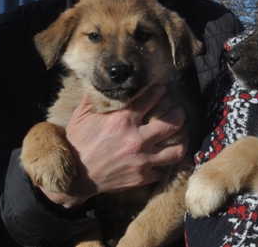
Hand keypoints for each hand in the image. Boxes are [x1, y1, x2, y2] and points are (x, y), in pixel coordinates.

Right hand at [41, 85, 187, 209]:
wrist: (74, 176)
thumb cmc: (78, 142)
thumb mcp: (82, 115)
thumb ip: (95, 96)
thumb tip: (104, 79)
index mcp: (122, 120)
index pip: (152, 98)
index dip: (160, 91)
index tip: (162, 89)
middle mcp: (135, 139)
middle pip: (173, 123)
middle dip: (179, 113)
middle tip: (178, 111)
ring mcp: (141, 160)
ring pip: (177, 150)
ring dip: (182, 140)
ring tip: (181, 134)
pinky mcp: (142, 178)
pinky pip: (163, 169)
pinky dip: (164, 163)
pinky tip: (163, 156)